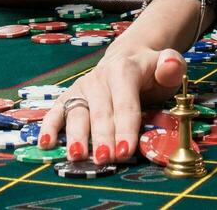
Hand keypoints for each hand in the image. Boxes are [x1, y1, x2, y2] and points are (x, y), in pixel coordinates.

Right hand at [36, 44, 187, 165]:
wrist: (129, 57)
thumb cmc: (150, 71)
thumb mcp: (167, 66)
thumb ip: (171, 67)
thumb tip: (170, 65)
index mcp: (124, 70)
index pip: (125, 103)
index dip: (126, 127)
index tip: (126, 150)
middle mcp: (99, 78)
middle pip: (101, 112)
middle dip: (102, 137)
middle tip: (105, 160)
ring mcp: (82, 88)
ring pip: (77, 114)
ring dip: (76, 136)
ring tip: (78, 156)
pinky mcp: (70, 97)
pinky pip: (57, 112)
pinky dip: (49, 127)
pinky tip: (45, 144)